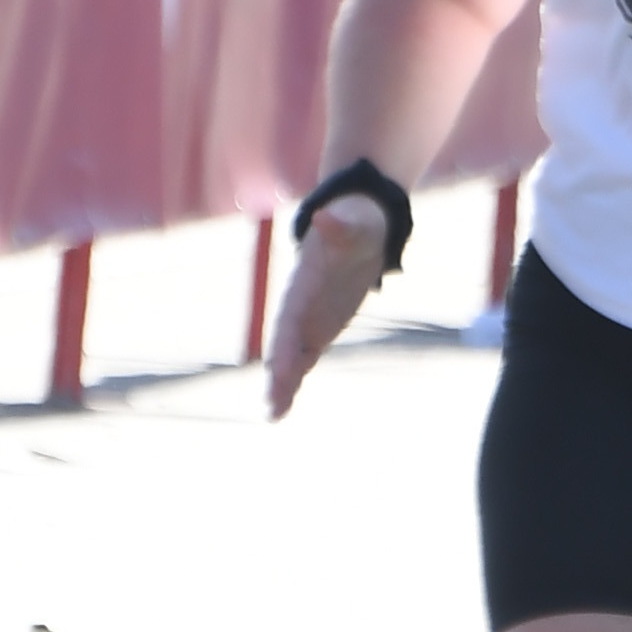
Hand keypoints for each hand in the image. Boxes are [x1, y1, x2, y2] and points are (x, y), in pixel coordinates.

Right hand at [266, 199, 393, 414]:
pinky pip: (302, 358)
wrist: (360, 226)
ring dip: (282, 385)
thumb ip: (338, 225)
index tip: (279, 371)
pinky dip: (292, 381)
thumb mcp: (352, 224)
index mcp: (302, 284)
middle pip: (284, 344)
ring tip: (273, 415)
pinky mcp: (318, 329)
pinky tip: (282, 407)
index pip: (290, 319)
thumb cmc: (356, 223)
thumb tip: (326, 215)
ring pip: (290, 357)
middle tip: (272, 407)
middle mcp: (299, 306)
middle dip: (278, 374)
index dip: (284, 345)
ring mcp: (307, 319)